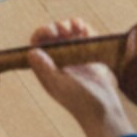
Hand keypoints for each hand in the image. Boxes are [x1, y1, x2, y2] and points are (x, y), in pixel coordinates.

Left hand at [26, 19, 135, 136]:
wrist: (104, 111)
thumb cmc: (80, 101)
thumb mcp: (60, 85)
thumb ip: (45, 69)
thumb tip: (31, 51)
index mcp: (48, 68)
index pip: (38, 44)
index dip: (43, 33)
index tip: (53, 32)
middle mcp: (59, 60)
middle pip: (52, 34)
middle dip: (57, 26)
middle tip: (65, 30)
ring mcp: (75, 56)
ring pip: (68, 32)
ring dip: (69, 24)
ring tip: (75, 27)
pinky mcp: (90, 54)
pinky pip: (84, 35)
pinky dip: (83, 27)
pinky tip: (83, 28)